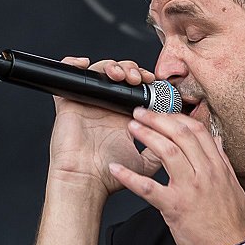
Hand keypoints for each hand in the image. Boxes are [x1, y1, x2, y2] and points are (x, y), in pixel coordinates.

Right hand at [48, 57, 162, 195]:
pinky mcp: (69, 102)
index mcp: (122, 118)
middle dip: (131, 70)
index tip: (153, 81)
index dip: (144, 78)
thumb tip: (177, 138)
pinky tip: (86, 65)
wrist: (85, 180)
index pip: (135, 88)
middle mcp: (105, 108)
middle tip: (139, 78)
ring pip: (99, 72)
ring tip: (122, 75)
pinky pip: (68, 75)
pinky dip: (74, 64)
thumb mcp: (145, 162)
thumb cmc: (109, 176)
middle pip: (119, 76)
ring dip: (113, 66)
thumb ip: (160, 149)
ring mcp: (87, 103)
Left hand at [109, 107, 244, 244]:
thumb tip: (216, 141)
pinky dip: (129, 176)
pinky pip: (147, 188)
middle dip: (157, 119)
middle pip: (179, 135)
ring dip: (146, 136)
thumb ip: (223, 162)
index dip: (176, 117)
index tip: (162, 113)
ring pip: (166, 152)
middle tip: (140, 114)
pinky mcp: (174, 207)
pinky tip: (116, 169)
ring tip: (131, 128)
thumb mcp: (233, 187)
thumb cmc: (230, 224)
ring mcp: (189, 189)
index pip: (197, 131)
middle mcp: (204, 173)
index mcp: (217, 167)